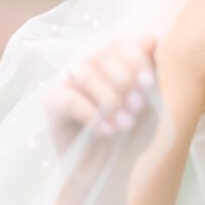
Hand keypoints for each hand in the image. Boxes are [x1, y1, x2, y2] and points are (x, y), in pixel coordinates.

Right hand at [45, 33, 160, 159]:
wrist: (109, 168)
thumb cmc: (132, 133)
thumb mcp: (151, 105)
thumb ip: (151, 73)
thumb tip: (151, 37)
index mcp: (112, 60)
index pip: (120, 41)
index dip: (135, 58)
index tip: (149, 84)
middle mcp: (87, 64)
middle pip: (103, 55)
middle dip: (125, 82)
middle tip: (138, 109)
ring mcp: (68, 81)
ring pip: (86, 75)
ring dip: (110, 100)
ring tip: (125, 124)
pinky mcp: (53, 102)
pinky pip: (69, 100)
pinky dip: (92, 115)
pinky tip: (108, 131)